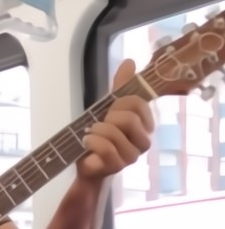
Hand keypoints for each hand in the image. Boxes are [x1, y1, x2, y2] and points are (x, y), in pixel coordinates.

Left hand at [76, 59, 154, 180]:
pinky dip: (93, 142)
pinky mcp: (117, 166)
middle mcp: (143, 139)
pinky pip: (106, 149)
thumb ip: (121, 86)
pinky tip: (87, 141)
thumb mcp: (108, 106)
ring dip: (97, 130)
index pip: (139, 104)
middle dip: (109, 117)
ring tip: (91, 134)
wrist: (84, 158)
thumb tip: (130, 61)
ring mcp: (132, 155)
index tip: (110, 109)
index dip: (120, 102)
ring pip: (115, 133)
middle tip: (100, 123)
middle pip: (130, 118)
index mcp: (144, 123)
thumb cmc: (100, 133)